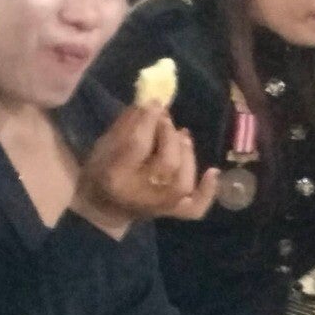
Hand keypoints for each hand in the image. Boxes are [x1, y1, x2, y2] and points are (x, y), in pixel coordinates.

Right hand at [75, 105, 219, 236]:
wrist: (104, 207)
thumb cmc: (101, 169)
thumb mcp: (104, 144)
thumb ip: (128, 124)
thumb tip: (152, 102)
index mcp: (116, 176)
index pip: (138, 146)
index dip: (150, 121)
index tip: (156, 102)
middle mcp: (140, 194)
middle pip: (167, 163)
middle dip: (170, 135)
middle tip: (165, 119)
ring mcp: (159, 206)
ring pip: (183, 182)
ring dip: (187, 153)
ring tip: (182, 135)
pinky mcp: (171, 212)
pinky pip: (194, 208)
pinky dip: (207, 191)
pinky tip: (213, 171)